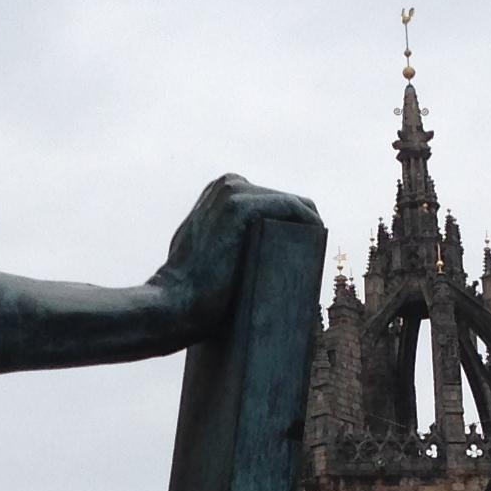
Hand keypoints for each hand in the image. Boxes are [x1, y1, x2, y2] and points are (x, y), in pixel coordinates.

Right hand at [154, 173, 318, 336]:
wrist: (172, 305)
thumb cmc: (187, 289)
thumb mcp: (201, 250)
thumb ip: (221, 237)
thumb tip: (245, 254)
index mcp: (221, 191)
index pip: (272, 203)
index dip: (290, 229)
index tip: (299, 258)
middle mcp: (228, 185)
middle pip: (285, 204)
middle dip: (300, 230)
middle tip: (309, 264)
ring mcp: (233, 193)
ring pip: (292, 206)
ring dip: (307, 231)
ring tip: (314, 261)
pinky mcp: (241, 207)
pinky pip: (294, 208)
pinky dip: (310, 225)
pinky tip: (318, 245)